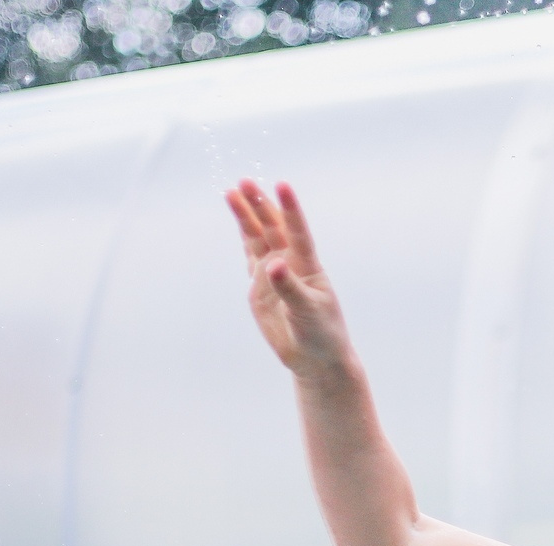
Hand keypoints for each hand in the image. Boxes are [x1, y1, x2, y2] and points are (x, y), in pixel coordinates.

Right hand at [227, 180, 355, 378]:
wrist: (314, 357)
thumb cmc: (321, 333)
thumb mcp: (308, 311)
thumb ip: (290, 288)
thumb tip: (273, 265)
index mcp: (308, 266)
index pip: (298, 232)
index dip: (290, 209)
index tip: (282, 185)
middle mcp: (290, 263)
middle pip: (272, 228)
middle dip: (259, 205)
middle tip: (245, 182)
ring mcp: (274, 272)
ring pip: (258, 237)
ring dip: (247, 216)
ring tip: (232, 192)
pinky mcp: (260, 284)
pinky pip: (250, 254)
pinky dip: (244, 236)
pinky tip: (240, 220)